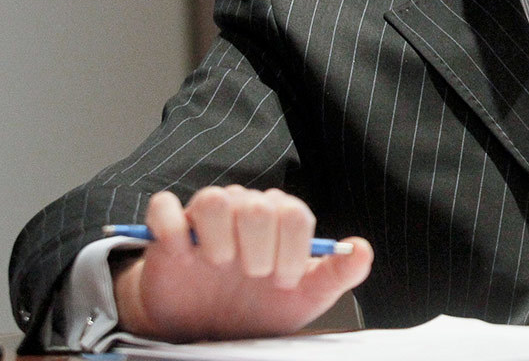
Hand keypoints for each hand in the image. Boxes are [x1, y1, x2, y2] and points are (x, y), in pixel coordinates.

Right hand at [113, 187, 372, 341]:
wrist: (208, 329)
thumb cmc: (258, 306)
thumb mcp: (304, 298)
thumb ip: (336, 274)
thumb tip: (363, 249)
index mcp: (279, 219)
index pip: (293, 213)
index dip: (291, 250)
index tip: (282, 281)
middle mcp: (244, 210)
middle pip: (257, 205)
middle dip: (260, 248)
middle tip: (254, 276)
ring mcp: (204, 218)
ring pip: (214, 199)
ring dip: (220, 237)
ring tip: (222, 265)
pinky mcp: (168, 231)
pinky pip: (164, 207)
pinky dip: (173, 229)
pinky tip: (184, 255)